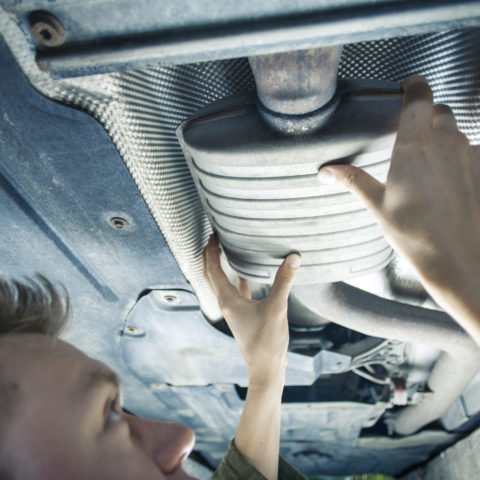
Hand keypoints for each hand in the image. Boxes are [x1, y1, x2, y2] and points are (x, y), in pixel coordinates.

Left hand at [202, 235, 300, 386]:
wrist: (266, 369)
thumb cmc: (267, 342)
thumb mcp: (276, 308)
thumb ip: (284, 281)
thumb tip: (293, 257)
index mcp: (228, 300)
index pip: (213, 269)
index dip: (211, 250)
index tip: (213, 234)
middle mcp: (227, 304)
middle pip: (212, 274)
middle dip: (210, 255)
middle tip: (214, 237)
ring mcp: (235, 310)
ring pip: (223, 283)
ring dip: (220, 266)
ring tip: (225, 250)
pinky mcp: (244, 315)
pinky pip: (237, 292)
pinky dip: (238, 279)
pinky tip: (246, 273)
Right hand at [318, 74, 479, 342]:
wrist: (458, 259)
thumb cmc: (415, 234)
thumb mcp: (378, 206)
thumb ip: (353, 181)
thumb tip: (327, 171)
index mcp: (414, 147)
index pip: (420, 97)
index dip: (414, 85)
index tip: (407, 85)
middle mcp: (445, 144)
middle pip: (439, 111)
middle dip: (425, 112)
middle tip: (410, 128)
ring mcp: (468, 156)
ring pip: (455, 130)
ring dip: (442, 135)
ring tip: (426, 159)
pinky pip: (469, 150)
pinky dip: (457, 155)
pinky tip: (445, 179)